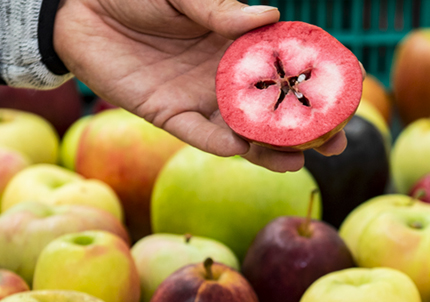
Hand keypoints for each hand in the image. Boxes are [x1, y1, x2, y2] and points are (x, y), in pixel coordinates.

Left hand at [53, 0, 346, 172]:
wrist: (81, 9)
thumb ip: (220, 8)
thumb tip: (269, 17)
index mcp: (237, 43)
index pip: (286, 68)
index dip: (317, 83)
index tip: (348, 97)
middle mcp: (224, 76)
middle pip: (273, 109)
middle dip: (305, 128)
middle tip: (336, 143)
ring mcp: (198, 98)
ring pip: (242, 130)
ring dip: (270, 147)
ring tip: (299, 158)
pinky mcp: (167, 115)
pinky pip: (199, 136)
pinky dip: (222, 144)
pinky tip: (247, 151)